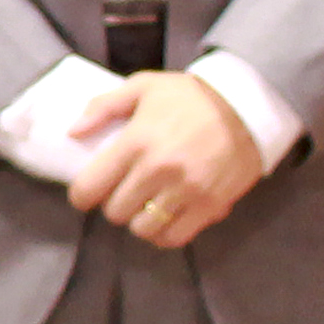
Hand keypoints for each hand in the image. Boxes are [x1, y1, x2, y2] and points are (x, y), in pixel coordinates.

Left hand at [72, 69, 264, 249]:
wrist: (250, 105)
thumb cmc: (192, 96)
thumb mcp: (144, 86)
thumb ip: (103, 106)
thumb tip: (72, 133)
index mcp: (137, 142)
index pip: (90, 187)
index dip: (81, 196)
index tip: (85, 194)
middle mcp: (159, 170)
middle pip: (115, 212)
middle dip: (113, 205)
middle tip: (122, 193)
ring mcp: (187, 190)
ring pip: (143, 229)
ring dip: (138, 221)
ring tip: (144, 205)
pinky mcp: (211, 205)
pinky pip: (175, 238)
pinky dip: (164, 234)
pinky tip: (164, 218)